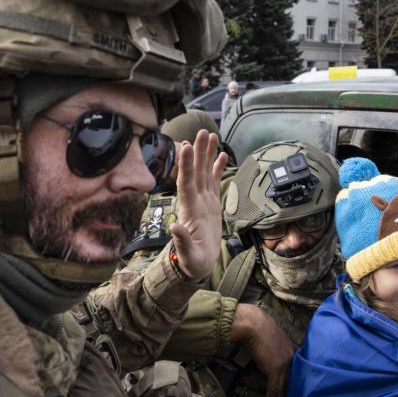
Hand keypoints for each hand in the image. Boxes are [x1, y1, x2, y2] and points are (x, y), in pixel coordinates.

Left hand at [169, 129, 227, 280]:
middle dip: (198, 152)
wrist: (196, 265)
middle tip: (202, 131)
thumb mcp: (189, 255)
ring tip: (211, 136)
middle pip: (196, 172)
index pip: (186, 183)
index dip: (186, 165)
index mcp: (189, 211)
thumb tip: (174, 226)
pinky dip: (218, 168)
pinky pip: (214, 182)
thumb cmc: (192, 262)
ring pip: (205, 173)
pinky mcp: (211, 204)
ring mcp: (203, 201)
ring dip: (207, 154)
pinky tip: (223, 155)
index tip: (186, 146)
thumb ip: (182, 241)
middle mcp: (194, 202)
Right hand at [231, 304, 296, 396]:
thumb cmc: (259, 326)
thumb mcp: (272, 336)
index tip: (294, 391)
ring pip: (284, 386)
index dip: (294, 382)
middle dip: (291, 394)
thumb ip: (276, 345)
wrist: (253, 323)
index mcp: (291, 348)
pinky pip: (274, 387)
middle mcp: (291, 357)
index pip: (295, 369)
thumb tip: (271, 351)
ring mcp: (284, 363)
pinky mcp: (274, 368)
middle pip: (292, 380)